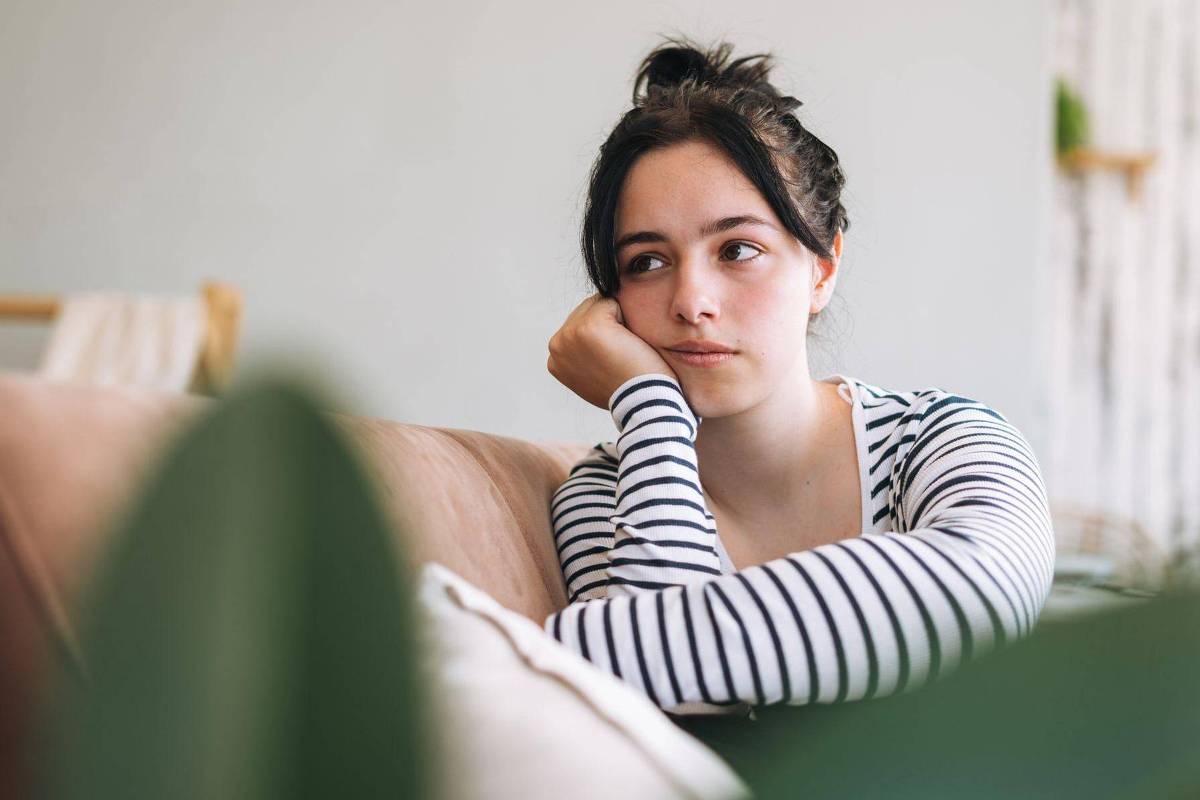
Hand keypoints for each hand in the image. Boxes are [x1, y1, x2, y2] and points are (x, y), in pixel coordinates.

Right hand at [547, 293, 677, 409]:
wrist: (642, 403)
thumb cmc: (628, 392)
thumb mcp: (594, 379)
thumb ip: (584, 359)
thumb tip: (591, 343)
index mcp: (554, 359)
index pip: (578, 326)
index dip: (603, 337)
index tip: (612, 362)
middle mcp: (557, 345)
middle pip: (586, 310)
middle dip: (608, 325)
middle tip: (620, 357)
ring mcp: (570, 334)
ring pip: (599, 304)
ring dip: (616, 321)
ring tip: (623, 351)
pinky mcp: (589, 326)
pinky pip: (611, 302)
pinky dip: (627, 318)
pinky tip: (628, 344)